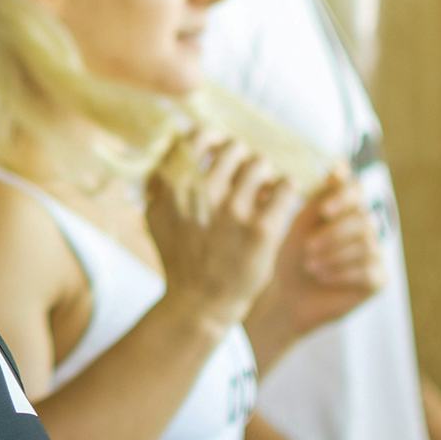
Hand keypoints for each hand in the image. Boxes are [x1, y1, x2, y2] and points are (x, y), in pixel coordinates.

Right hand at [144, 132, 297, 327]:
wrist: (198, 302)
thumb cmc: (179, 257)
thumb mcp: (155, 217)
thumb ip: (159, 180)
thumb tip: (174, 141)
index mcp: (173, 186)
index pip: (198, 138)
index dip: (212, 140)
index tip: (219, 150)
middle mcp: (202, 192)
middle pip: (234, 148)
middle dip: (241, 158)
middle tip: (245, 174)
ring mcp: (233, 210)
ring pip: (261, 164)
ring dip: (264, 174)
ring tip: (264, 189)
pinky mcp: (262, 229)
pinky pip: (285, 187)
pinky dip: (285, 190)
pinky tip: (279, 201)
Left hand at [259, 172, 387, 341]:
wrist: (285, 295)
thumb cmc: (289, 255)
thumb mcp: (299, 223)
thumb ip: (318, 195)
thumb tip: (338, 164)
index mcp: (345, 208)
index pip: (355, 189)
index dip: (342, 196)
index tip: (322, 209)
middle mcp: (364, 226)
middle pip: (362, 218)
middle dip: (333, 233)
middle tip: (307, 247)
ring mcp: (375, 252)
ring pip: (367, 244)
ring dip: (334, 255)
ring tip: (310, 265)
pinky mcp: (378, 278)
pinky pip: (370, 270)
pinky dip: (343, 273)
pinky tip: (322, 276)